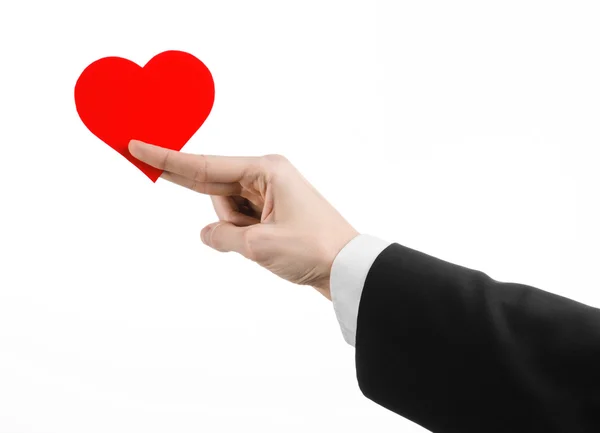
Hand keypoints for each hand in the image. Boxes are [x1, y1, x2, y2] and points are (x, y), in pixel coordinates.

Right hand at [128, 140, 358, 299]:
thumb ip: (223, 237)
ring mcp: (270, 194)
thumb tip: (206, 233)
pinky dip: (242, 235)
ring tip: (267, 244)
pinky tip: (263, 246)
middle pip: (215, 186)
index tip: (137, 145)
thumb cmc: (313, 248)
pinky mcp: (273, 212)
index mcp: (266, 170)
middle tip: (181, 186)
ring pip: (227, 209)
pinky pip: (241, 221)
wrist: (348, 268)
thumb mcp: (259, 245)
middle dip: (209, 202)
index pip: (204, 165)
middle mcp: (267, 175)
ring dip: (235, 231)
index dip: (167, 159)